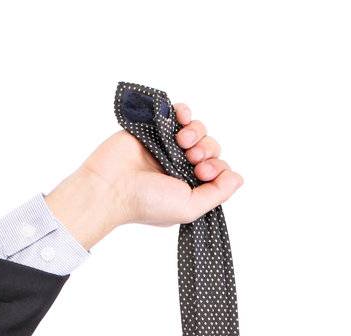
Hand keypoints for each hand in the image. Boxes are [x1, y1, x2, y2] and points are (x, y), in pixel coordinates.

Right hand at [77, 99, 243, 230]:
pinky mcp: (155, 128)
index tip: (203, 172)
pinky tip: (182, 118)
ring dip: (197, 132)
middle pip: (211, 148)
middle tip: (193, 159)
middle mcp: (181, 167)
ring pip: (197, 130)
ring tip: (183, 141)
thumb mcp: (190, 208)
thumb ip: (217, 194)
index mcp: (190, 187)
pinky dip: (184, 112)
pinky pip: (178, 113)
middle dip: (207, 150)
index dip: (217, 168)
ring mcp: (168, 146)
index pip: (218, 170)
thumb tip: (238, 178)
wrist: (112, 186)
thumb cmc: (147, 202)